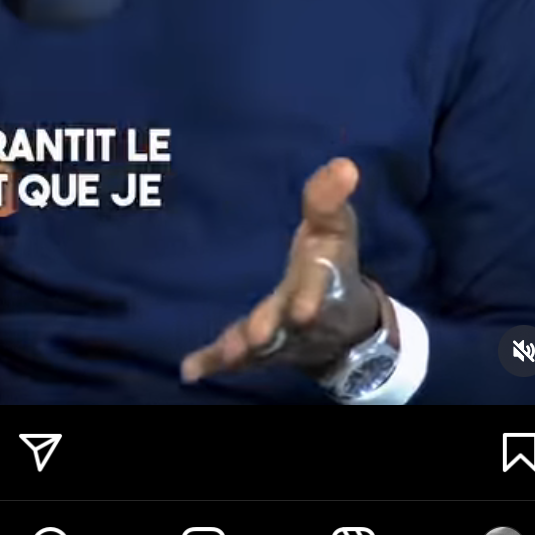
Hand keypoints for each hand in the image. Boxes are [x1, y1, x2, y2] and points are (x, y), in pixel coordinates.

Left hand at [181, 157, 390, 383]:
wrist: (344, 323)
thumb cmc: (332, 263)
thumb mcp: (334, 227)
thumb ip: (329, 198)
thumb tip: (344, 164)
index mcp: (321, 279)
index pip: (318, 285)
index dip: (311, 294)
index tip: (303, 308)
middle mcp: (300, 315)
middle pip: (285, 322)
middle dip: (272, 326)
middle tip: (256, 335)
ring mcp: (278, 336)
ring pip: (260, 346)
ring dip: (243, 348)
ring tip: (228, 352)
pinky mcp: (257, 350)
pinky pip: (234, 359)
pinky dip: (212, 363)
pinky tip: (190, 369)